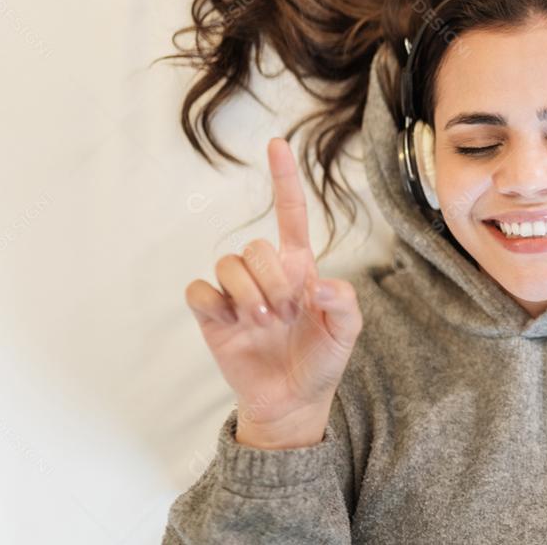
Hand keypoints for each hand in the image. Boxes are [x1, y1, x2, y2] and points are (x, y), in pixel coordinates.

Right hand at [184, 137, 363, 445]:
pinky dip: (213, 301)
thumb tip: (318, 286)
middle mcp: (266, 272)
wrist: (293, 402)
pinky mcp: (212, 315)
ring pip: (227, 263)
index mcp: (300, 267)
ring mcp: (236, 293)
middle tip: (286, 314)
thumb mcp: (348, 331)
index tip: (277, 144)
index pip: (291, 213)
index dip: (284, 179)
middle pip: (256, 246)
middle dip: (273, 280)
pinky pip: (198, 289)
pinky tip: (231, 321)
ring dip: (249, 293)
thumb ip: (345, 302)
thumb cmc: (321, 360)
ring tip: (265, 323)